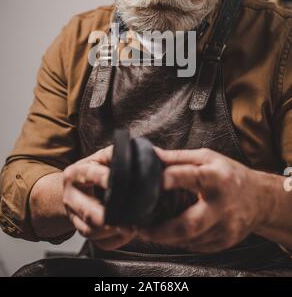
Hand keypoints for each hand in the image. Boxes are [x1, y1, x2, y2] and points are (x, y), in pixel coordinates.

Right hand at [62, 145, 136, 249]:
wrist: (78, 187)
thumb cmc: (95, 170)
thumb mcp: (101, 157)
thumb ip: (114, 154)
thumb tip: (132, 153)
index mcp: (74, 174)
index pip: (90, 175)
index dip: (105, 178)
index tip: (121, 182)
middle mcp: (70, 197)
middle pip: (87, 211)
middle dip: (107, 217)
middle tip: (127, 219)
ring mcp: (74, 217)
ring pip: (91, 231)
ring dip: (113, 231)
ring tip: (131, 226)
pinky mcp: (83, 231)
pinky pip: (99, 242)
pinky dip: (116, 240)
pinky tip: (127, 233)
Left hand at [137, 147, 270, 252]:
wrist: (260, 198)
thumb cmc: (229, 174)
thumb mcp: (206, 157)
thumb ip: (178, 158)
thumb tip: (151, 155)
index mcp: (217, 177)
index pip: (195, 177)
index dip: (175, 178)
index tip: (158, 180)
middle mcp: (222, 205)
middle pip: (192, 223)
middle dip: (163, 230)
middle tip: (141, 228)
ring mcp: (225, 227)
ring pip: (190, 239)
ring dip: (168, 236)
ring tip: (150, 230)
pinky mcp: (225, 241)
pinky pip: (196, 246)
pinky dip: (181, 241)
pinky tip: (172, 233)